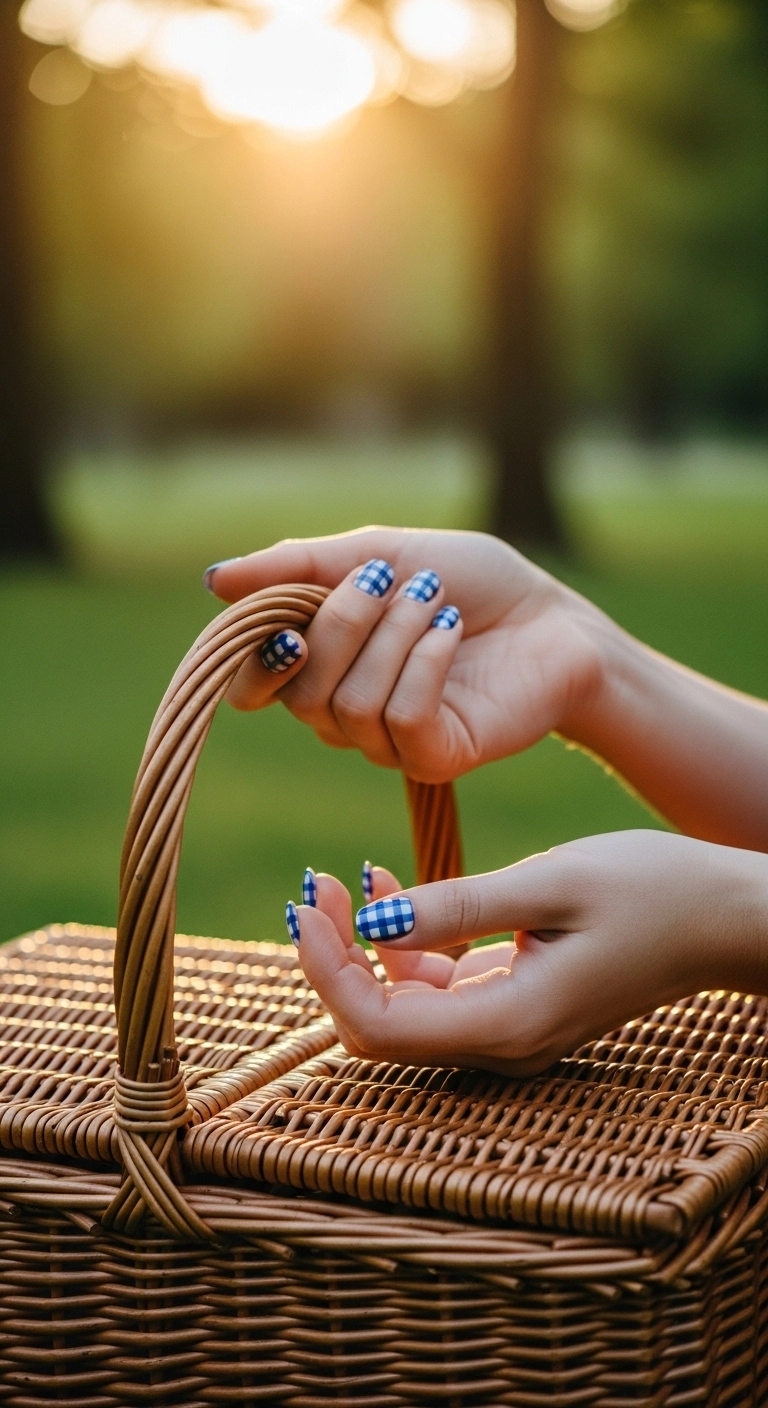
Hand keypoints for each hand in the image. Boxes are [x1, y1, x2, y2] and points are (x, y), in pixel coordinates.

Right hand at [206, 528, 604, 781]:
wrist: (554, 616)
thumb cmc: (470, 582)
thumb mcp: (377, 552)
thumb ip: (297, 567)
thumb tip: (213, 578)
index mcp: (320, 666)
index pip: (252, 686)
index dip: (258, 654)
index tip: (289, 615)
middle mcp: (344, 714)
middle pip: (299, 690)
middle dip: (343, 622)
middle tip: (390, 580)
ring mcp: (388, 743)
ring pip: (349, 703)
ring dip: (394, 634)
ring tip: (436, 602)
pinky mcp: (434, 758)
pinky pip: (401, 717)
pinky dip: (424, 662)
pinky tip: (452, 631)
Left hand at [291, 832, 767, 1074]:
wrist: (724, 917)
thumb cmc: (653, 891)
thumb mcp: (551, 882)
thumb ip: (458, 906)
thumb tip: (370, 923)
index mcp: (509, 1023)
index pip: (379, 1027)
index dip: (327, 971)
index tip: (308, 904)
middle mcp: (502, 1043)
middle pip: (380, 1027)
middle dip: (335, 959)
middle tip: (316, 885)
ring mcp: (509, 1029)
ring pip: (403, 1008)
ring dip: (364, 949)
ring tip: (345, 876)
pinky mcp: (516, 1004)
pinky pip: (438, 989)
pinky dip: (405, 945)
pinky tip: (392, 888)